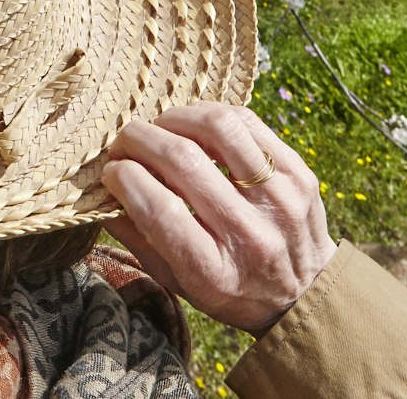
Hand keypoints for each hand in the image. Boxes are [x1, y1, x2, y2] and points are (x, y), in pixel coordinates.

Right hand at [101, 103, 336, 335]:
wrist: (307, 292)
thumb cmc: (230, 288)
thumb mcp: (178, 282)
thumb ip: (137, 238)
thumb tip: (99, 193)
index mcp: (214, 272)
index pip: (159, 209)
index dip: (124, 178)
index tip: (111, 171)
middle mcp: (250, 235)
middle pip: (182, 162)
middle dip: (138, 140)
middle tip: (123, 142)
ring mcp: (281, 199)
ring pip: (218, 128)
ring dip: (175, 118)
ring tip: (160, 127)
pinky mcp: (300, 173)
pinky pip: (248, 122)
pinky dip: (210, 114)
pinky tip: (194, 126)